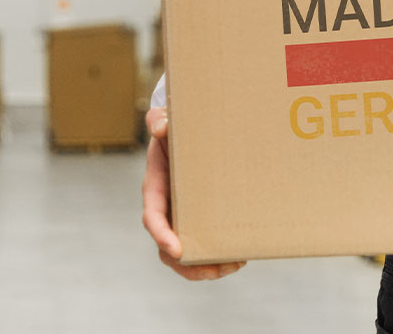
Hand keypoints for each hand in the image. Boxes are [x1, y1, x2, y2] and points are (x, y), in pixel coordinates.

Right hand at [141, 106, 244, 280]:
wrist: (181, 135)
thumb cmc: (171, 130)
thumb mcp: (162, 121)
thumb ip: (158, 121)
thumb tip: (163, 128)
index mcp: (154, 189)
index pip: (152, 218)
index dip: (162, 235)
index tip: (175, 250)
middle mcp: (165, 210)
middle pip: (167, 248)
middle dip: (188, 265)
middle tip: (214, 270)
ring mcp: (180, 217)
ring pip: (185, 255)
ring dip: (206, 267)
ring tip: (234, 265)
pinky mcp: (196, 219)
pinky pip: (202, 245)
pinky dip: (217, 256)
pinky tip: (240, 256)